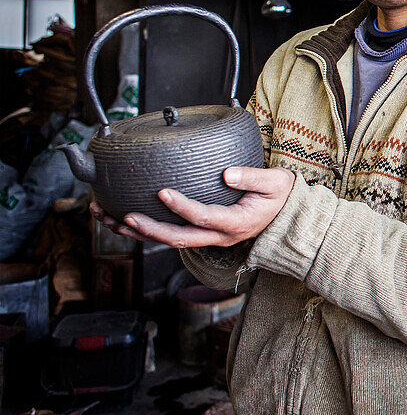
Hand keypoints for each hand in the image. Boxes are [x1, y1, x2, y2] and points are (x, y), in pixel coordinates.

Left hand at [89, 166, 294, 247]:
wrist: (287, 217)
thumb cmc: (282, 196)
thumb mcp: (275, 182)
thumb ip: (252, 176)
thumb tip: (226, 172)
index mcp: (236, 222)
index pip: (204, 217)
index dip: (181, 207)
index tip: (162, 192)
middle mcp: (219, 236)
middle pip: (179, 238)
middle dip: (150, 229)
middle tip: (126, 215)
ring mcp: (210, 238)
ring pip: (170, 241)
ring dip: (139, 233)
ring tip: (110, 219)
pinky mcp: (203, 234)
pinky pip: (172, 236)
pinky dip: (146, 230)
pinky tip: (123, 220)